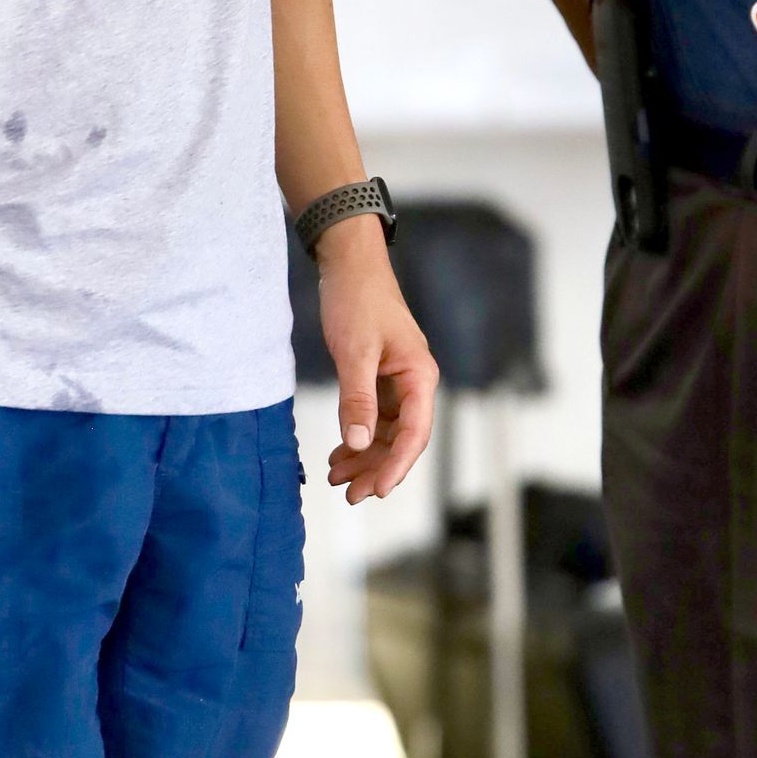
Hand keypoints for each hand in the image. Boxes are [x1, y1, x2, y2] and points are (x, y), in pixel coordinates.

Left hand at [317, 218, 438, 503]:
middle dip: (376, 468)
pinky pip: (373, 417)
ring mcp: (397, 381)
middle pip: (402, 439)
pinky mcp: (379, 376)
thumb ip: (358, 398)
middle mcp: (414, 382)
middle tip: (350, 494)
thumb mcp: (354, 352)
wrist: (348, 263)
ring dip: (364, 456)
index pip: (415, 433)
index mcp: (420, 375)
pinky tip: (338, 453)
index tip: (377, 490)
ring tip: (336, 477)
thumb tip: (359, 441)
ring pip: (386, 432)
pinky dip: (357, 436)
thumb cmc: (357, 299)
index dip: (396, 466)